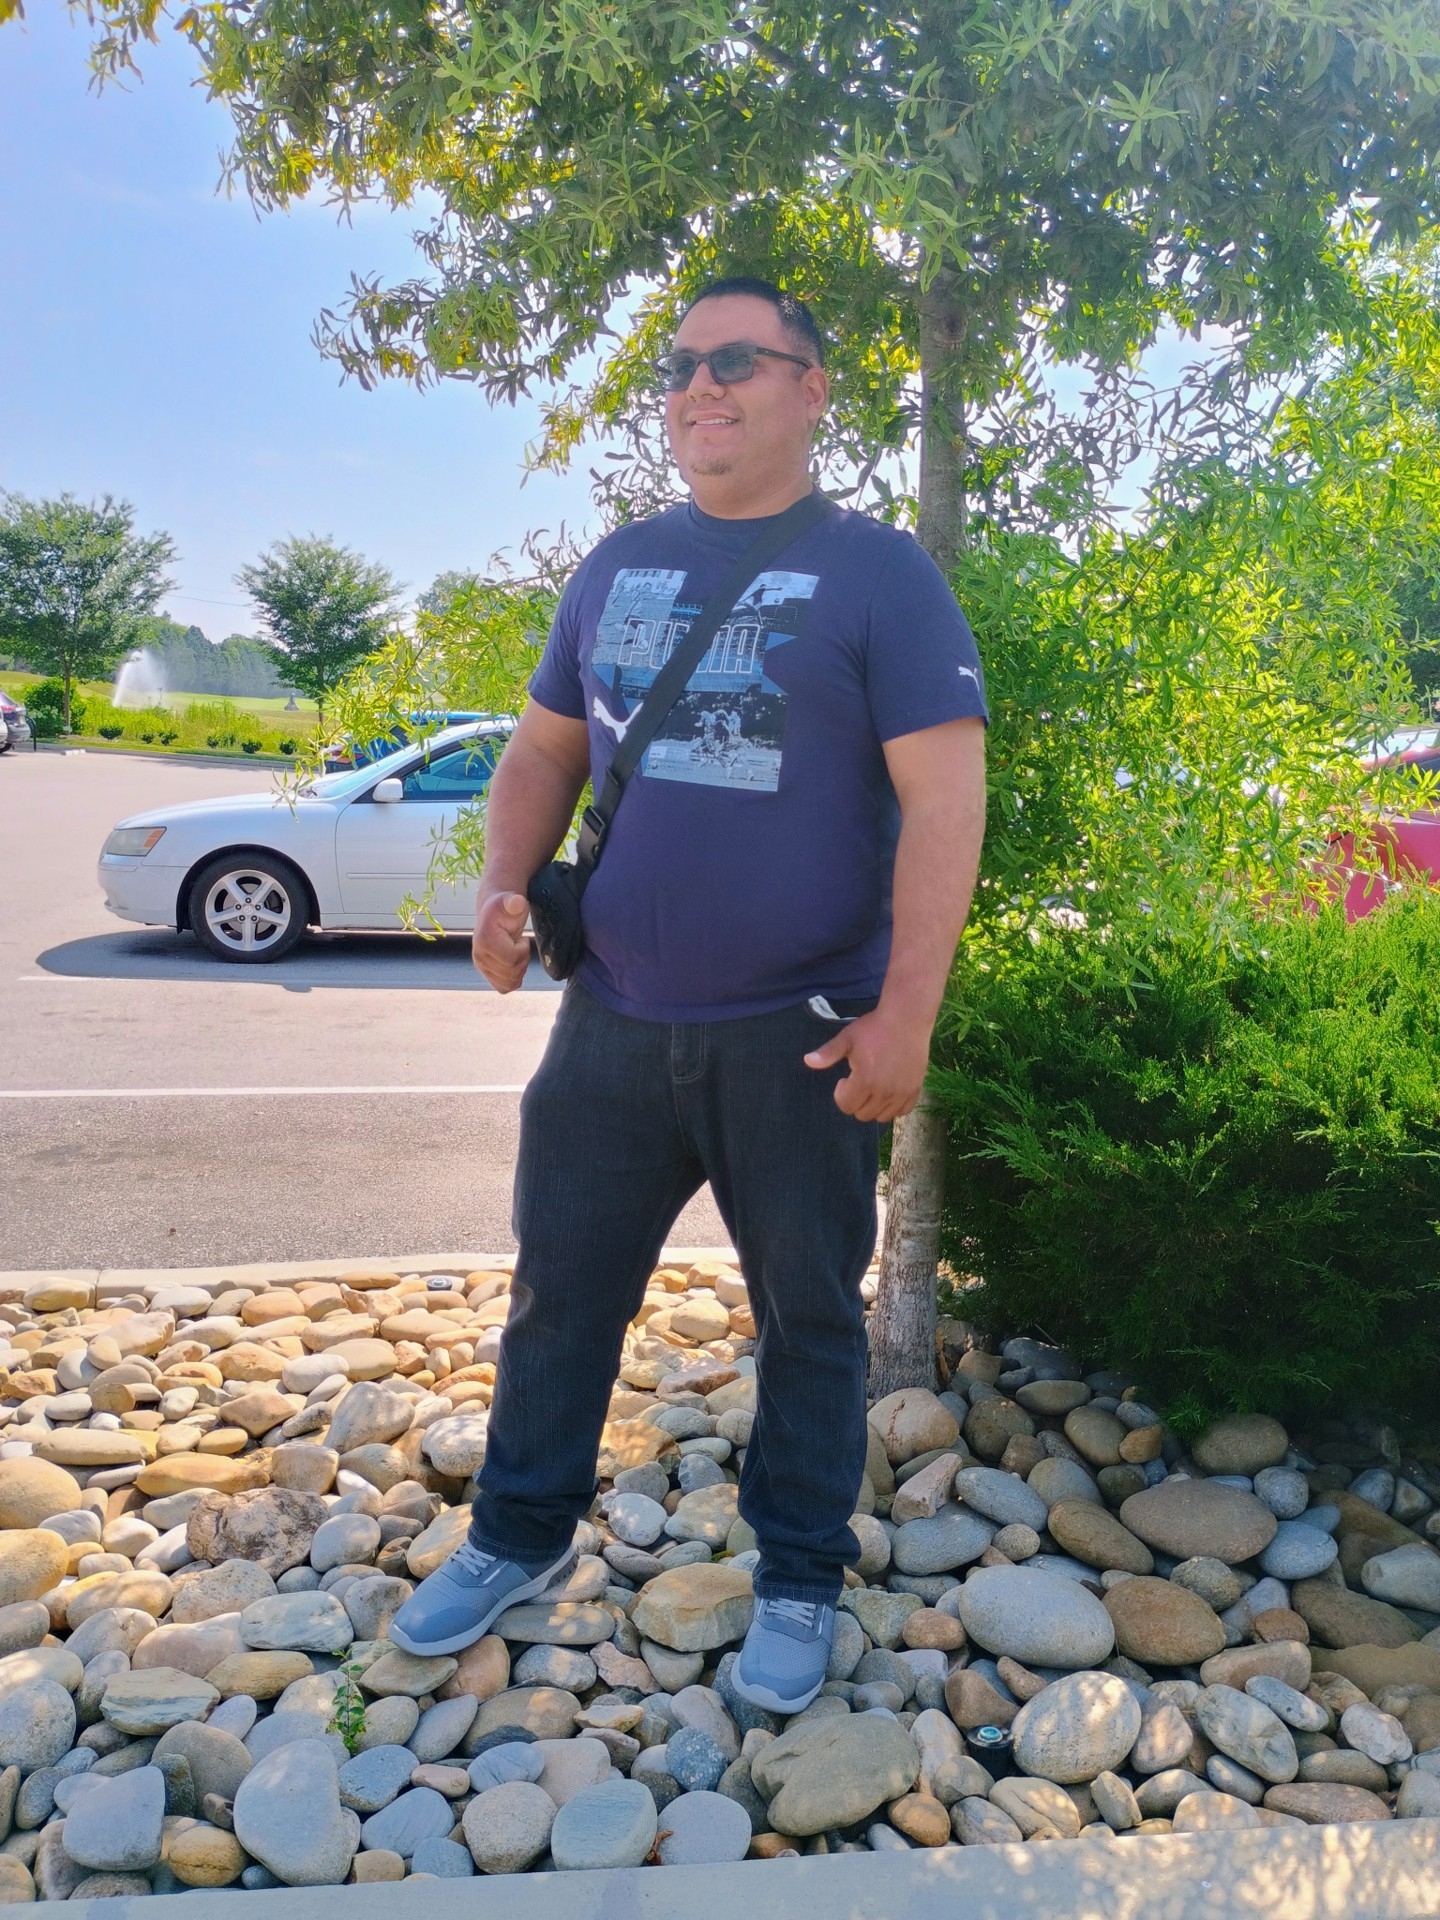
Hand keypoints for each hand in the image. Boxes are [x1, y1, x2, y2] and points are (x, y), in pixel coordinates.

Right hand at [472, 890, 530, 990]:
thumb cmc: (504, 907)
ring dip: (519, 970)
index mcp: (485, 940)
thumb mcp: (511, 901)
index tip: (520, 938)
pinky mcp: (486, 974)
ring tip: (516, 953)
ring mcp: (481, 967)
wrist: (493, 912)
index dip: (523, 950)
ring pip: (509, 983)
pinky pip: (504, 987)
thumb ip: (514, 902)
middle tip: (519, 945)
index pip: (512, 959)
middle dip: (522, 960)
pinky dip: (513, 979)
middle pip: (511, 973)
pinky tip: (514, 964)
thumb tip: (516, 902)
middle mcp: (479, 956)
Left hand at [804, 1006, 932, 1120]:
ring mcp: (902, 1092)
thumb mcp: (847, 1038)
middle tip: (860, 1081)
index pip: (846, 1106)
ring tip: (874, 1086)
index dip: (841, 1093)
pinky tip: (889, 1090)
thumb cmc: (874, 1028)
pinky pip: (902, 1111)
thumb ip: (828, 1053)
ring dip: (874, 1106)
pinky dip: (893, 1106)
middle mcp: (884, 1092)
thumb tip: (807, 1061)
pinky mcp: (915, 1089)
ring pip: (882, 1117)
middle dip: (856, 1101)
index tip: (846, 1078)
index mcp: (865, 1080)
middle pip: (862, 1114)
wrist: (906, 1018)